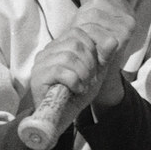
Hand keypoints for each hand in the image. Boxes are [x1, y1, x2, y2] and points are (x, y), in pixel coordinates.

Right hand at [28, 0, 133, 114]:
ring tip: (82, 85)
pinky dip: (74, 82)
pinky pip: (61, 71)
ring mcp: (40, 63)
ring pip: (68, 56)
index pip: (78, 32)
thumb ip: (104, 56)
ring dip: (83, 74)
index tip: (95, 66)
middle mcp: (47, 51)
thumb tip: (113, 40)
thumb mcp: (96, 72)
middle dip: (89, 62)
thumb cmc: (78, 92)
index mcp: (60, 45)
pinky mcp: (38, 77)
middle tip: (89, 78)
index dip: (93, 47)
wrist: (63, 117)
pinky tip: (76, 89)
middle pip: (75, 43)